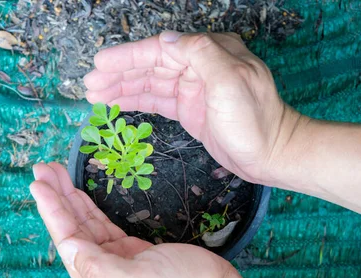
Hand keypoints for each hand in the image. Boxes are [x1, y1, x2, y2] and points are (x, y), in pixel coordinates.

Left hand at [30, 162, 242, 277]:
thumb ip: (100, 268)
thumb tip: (66, 246)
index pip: (68, 245)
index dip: (53, 212)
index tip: (39, 183)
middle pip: (71, 233)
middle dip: (56, 200)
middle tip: (43, 168)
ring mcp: (113, 265)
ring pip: (84, 228)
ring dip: (69, 200)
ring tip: (53, 173)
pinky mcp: (127, 253)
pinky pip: (100, 227)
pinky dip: (87, 208)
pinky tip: (76, 193)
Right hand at [83, 31, 308, 186]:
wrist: (271, 154)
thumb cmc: (254, 120)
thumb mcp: (231, 81)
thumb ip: (200, 54)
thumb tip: (168, 39)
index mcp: (210, 53)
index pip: (161, 49)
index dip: (129, 56)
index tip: (100, 64)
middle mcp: (200, 66)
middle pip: (151, 65)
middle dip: (119, 73)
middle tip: (89, 85)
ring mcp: (194, 89)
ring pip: (151, 83)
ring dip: (122, 88)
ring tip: (94, 95)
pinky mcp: (190, 110)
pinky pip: (158, 101)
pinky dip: (136, 101)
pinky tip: (116, 104)